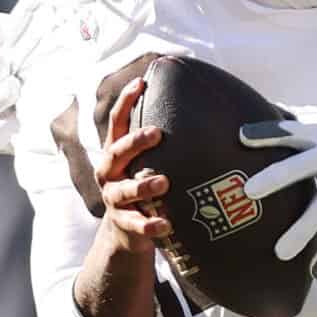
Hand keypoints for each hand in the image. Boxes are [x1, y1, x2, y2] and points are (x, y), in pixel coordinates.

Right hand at [95, 76, 171, 251]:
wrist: (124, 234)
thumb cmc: (143, 191)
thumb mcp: (145, 165)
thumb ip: (162, 147)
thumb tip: (207, 116)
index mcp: (115, 154)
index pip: (117, 123)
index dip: (127, 102)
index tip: (141, 82)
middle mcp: (109, 173)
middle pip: (117, 152)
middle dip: (135, 142)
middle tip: (156, 133)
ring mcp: (114, 200)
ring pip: (125, 190)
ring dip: (143, 185)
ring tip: (163, 183)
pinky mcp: (123, 224)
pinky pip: (136, 225)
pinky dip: (150, 225)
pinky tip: (166, 224)